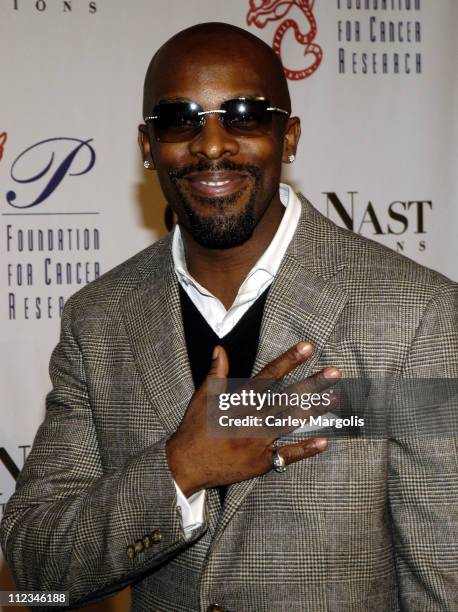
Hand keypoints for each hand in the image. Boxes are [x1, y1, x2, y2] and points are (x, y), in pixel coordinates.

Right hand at [166, 342, 339, 496]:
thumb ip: (216, 373)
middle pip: (287, 397)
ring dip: (315, 410)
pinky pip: (287, 455)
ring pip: (291, 422)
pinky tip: (324, 441)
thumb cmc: (195, 428)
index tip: (307, 347)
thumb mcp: (203, 397)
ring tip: (336, 398)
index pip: (269, 375)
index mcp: (239, 400)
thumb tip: (220, 348)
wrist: (186, 465)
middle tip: (335, 372)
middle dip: (312, 383)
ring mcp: (258, 441)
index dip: (289, 360)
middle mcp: (252, 418)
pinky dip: (305, 449)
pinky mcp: (261, 462)